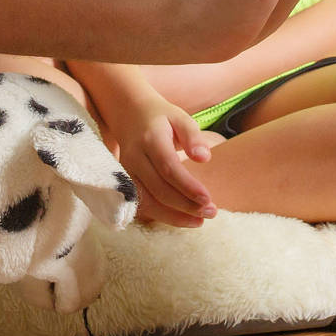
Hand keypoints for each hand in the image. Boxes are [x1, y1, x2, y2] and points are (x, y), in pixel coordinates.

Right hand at [96, 83, 218, 227]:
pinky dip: (162, 215)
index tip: (208, 199)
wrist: (129, 115)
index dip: (188, 186)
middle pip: (159, 189)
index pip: (168, 167)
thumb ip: (193, 136)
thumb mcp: (181, 118)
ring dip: (174, 216)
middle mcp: (135, 157)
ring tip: (199, 221)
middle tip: (211, 212)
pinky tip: (182, 219)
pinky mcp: (124, 182)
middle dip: (186, 205)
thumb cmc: (161, 118)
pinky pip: (142, 204)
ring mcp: (126, 171)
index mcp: (150, 138)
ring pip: (148, 201)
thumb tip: (204, 158)